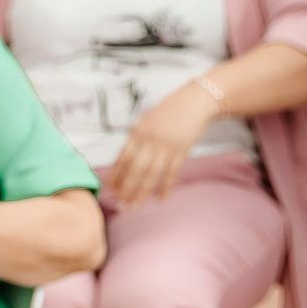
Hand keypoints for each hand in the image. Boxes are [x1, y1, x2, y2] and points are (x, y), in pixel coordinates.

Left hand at [108, 83, 215, 210]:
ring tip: (136, 206)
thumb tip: (124, 162)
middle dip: (127, 189)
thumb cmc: (169, 111)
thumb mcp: (146, 121)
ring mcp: (167, 146)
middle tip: (122, 205)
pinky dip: (166, 187)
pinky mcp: (182, 150)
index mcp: (137, 132)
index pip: (122, 159)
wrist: (195, 101)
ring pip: (152, 174)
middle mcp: (150, 140)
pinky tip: (161, 198)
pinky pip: (172, 173)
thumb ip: (136, 140)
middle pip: (135, 170)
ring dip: (143, 192)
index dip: (117, 176)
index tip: (111, 189)